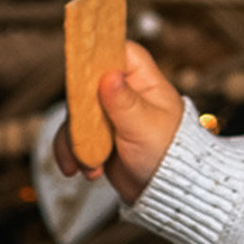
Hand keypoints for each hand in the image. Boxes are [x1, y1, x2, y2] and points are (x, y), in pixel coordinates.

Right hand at [53, 40, 184, 203]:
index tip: (80, 64)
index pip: (120, 52)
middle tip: (82, 130)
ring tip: (90, 164)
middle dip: (79, 112)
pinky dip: (74, 154)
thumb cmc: (169, 153)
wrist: (168, 191)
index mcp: (145, 81)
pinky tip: (86, 172)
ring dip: (76, 141)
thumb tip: (108, 75)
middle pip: (87, 83)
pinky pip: (74, 138)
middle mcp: (126, 93)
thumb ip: (124, 101)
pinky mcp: (99, 136)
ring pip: (76, 115)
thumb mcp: (145, 126)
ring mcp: (110, 115)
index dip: (99, 52)